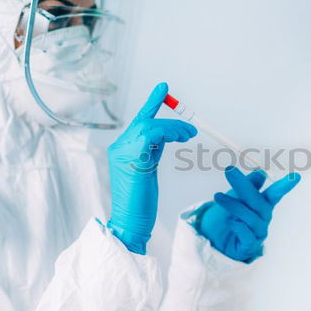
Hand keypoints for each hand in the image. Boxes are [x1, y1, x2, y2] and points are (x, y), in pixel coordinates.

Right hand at [107, 82, 196, 253]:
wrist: (131, 223)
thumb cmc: (140, 202)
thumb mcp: (147, 169)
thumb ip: (152, 150)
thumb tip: (168, 134)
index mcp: (122, 149)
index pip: (139, 120)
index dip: (152, 102)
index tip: (164, 87)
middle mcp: (119, 147)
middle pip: (145, 120)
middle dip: (171, 122)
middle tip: (191, 131)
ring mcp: (123, 153)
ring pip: (149, 126)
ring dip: (173, 128)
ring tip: (188, 136)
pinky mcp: (132, 161)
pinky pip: (151, 135)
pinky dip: (168, 133)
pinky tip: (180, 139)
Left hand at [193, 166, 300, 262]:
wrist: (213, 239)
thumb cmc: (228, 216)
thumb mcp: (235, 197)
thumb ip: (248, 186)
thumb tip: (260, 173)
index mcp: (263, 204)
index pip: (274, 194)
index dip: (284, 186)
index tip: (295, 177)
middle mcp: (263, 218)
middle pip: (257, 201)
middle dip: (243, 185)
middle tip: (230, 171)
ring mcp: (257, 233)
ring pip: (250, 217)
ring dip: (233, 205)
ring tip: (218, 197)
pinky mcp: (249, 246)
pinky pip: (246, 235)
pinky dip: (238, 226)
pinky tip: (230, 221)